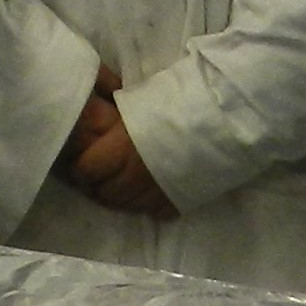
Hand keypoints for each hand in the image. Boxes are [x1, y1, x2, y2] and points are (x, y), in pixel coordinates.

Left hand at [63, 69, 179, 221]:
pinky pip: (153, 212)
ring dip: (120, 197)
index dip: (80, 167)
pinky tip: (148, 191)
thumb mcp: (142, 94)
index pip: (86, 169)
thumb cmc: (182, 99)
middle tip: (98, 175)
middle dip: (97, 186)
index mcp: (123, 145)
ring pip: (127, 206)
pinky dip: (147, 204)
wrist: (226, 117)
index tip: (80, 160)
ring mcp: (158, 191)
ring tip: (121, 183)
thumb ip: (115, 102)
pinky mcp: (179, 201)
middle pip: (104, 193)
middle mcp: (137, 174)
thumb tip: (96, 96)